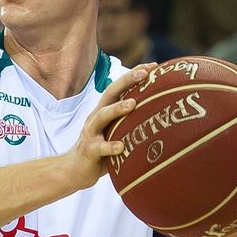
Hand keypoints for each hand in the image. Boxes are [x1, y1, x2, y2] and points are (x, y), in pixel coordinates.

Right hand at [63, 64, 154, 189]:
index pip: (119, 87)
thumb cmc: (101, 151)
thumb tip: (162, 117)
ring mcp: (90, 133)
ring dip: (117, 108)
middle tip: (145, 73)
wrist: (74, 170)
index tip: (153, 66)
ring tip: (133, 103)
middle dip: (126, 81)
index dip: (133, 75)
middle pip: (109, 94)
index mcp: (104, 111)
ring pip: (102, 116)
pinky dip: (110, 146)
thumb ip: (130, 123)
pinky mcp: (88, 151)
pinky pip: (99, 147)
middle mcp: (95, 117)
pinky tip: (121, 147)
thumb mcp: (115, 133)